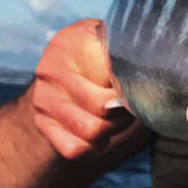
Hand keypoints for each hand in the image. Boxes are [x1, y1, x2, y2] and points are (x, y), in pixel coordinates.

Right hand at [31, 18, 146, 159]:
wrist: (73, 58)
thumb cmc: (100, 48)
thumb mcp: (110, 38)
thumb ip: (124, 48)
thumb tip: (144, 67)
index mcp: (66, 46)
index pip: (106, 74)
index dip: (127, 88)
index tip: (138, 89)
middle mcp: (49, 74)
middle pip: (100, 110)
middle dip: (124, 112)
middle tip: (133, 106)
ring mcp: (42, 101)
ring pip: (90, 133)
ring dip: (113, 129)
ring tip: (120, 118)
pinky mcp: (42, 124)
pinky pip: (74, 149)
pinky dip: (94, 147)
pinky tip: (103, 134)